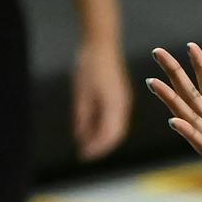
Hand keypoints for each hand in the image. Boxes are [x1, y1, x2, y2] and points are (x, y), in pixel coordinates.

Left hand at [72, 41, 131, 159]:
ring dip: (101, 138)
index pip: (109, 134)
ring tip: (84, 146)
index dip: (97, 148)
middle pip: (114, 134)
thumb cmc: (89, 66)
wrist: (102, 44)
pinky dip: (102, 128)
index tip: (84, 156)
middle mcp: (122, 106)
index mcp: (115, 105)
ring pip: (114, 128)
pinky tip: (88, 131)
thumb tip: (79, 136)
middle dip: (100, 147)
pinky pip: (112, 118)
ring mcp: (122, 102)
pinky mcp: (118, 98)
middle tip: (84, 156)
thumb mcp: (81, 92)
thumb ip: (82, 115)